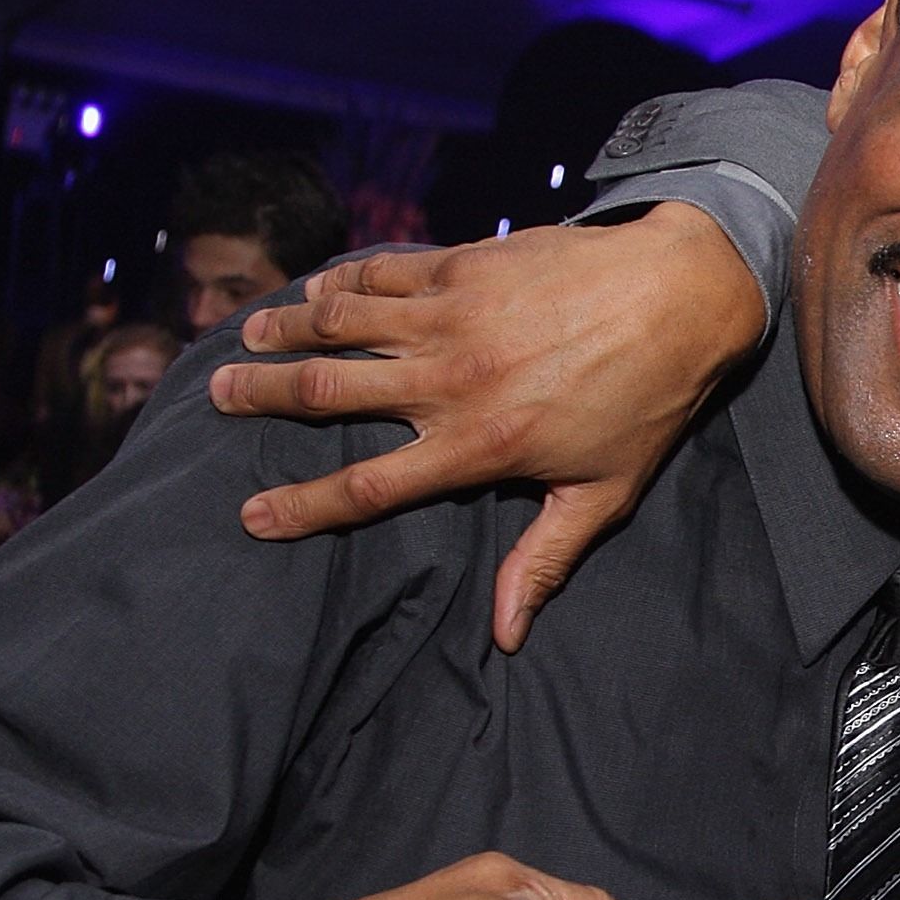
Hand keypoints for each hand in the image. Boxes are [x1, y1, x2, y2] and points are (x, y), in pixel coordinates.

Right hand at [218, 205, 770, 651]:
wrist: (680, 293)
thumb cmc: (647, 402)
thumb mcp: (602, 494)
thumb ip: (542, 560)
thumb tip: (506, 634)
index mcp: (476, 446)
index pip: (365, 487)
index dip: (301, 506)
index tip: (250, 515)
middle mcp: (448, 381)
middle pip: (327, 392)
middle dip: (263, 395)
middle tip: (219, 396)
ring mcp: (450, 316)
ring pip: (340, 322)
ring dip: (285, 329)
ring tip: (245, 337)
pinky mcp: (462, 265)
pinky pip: (382, 273)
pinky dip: (341, 280)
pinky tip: (316, 287)